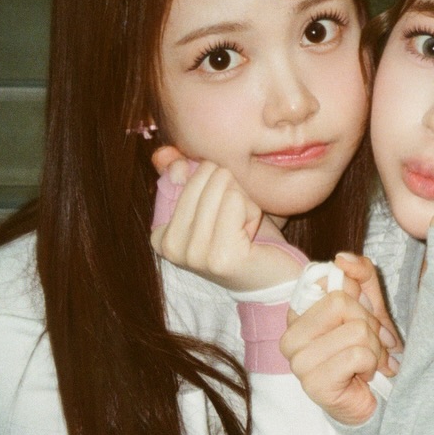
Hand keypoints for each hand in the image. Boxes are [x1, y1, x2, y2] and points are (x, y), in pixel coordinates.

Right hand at [149, 149, 303, 291]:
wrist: (273, 280)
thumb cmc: (244, 239)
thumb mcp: (212, 204)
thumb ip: (186, 177)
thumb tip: (165, 153)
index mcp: (160, 234)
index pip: (180, 173)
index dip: (213, 187)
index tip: (218, 217)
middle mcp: (170, 246)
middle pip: (205, 175)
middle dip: (231, 192)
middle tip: (235, 223)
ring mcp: (193, 253)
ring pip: (223, 185)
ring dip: (243, 203)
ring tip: (243, 230)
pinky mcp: (220, 256)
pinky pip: (237, 201)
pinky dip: (252, 212)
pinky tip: (250, 236)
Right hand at [282, 287, 394, 426]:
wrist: (373, 400)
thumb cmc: (366, 352)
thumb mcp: (369, 306)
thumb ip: (360, 274)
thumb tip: (341, 259)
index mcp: (298, 312)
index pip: (331, 280)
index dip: (358, 297)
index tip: (363, 318)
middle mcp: (291, 335)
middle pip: (342, 303)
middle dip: (368, 325)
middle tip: (369, 345)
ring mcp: (298, 361)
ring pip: (355, 331)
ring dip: (374, 349)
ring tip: (366, 363)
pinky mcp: (313, 383)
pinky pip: (359, 355)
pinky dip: (372, 365)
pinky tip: (361, 376)